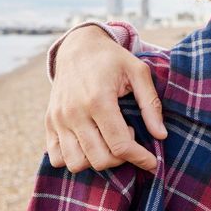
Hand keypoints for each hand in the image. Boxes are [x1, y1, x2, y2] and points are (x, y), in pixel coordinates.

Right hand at [44, 25, 166, 172]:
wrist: (77, 47)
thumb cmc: (112, 59)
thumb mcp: (138, 71)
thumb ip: (151, 104)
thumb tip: (161, 135)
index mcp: (98, 100)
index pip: (120, 144)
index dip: (140, 158)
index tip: (152, 161)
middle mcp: (74, 113)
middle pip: (99, 159)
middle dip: (120, 158)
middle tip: (128, 137)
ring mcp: (58, 119)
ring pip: (76, 164)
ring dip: (97, 160)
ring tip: (108, 138)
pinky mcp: (49, 122)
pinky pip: (57, 157)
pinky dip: (75, 158)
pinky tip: (90, 143)